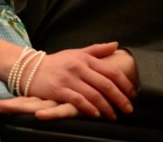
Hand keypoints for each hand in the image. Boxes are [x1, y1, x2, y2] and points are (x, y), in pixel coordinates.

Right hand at [0, 49, 138, 120]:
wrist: (30, 68)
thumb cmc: (57, 62)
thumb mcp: (76, 52)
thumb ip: (97, 50)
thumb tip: (116, 45)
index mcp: (86, 58)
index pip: (110, 71)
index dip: (124, 83)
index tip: (133, 94)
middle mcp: (79, 67)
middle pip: (105, 84)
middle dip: (120, 98)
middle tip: (129, 109)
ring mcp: (69, 78)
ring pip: (93, 94)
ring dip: (106, 107)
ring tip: (114, 115)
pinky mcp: (59, 89)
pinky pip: (77, 101)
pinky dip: (89, 109)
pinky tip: (96, 115)